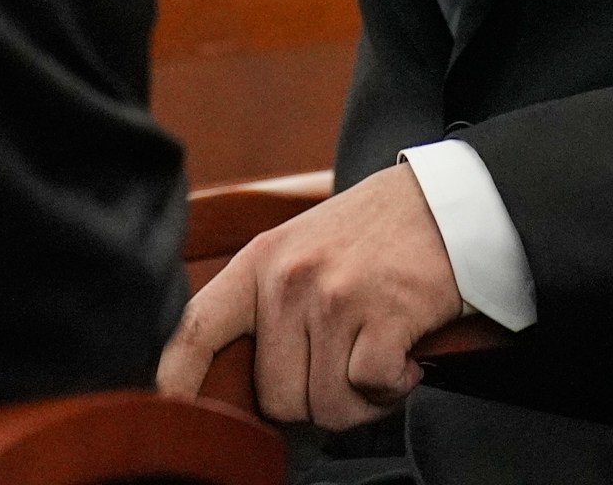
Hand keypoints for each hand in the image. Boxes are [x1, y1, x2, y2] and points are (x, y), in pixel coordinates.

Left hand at [156, 163, 466, 430]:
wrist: (449, 202)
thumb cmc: (375, 234)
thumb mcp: (304, 248)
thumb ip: (270, 303)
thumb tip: (247, 385)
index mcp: (261, 263)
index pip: (196, 328)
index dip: (171, 378)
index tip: (163, 411)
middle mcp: (290, 279)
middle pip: (277, 397)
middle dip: (316, 400)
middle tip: (348, 367)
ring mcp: (336, 296)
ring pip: (327, 404)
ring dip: (360, 399)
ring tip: (378, 357)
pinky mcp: (385, 313)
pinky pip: (371, 389)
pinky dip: (393, 388)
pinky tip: (405, 357)